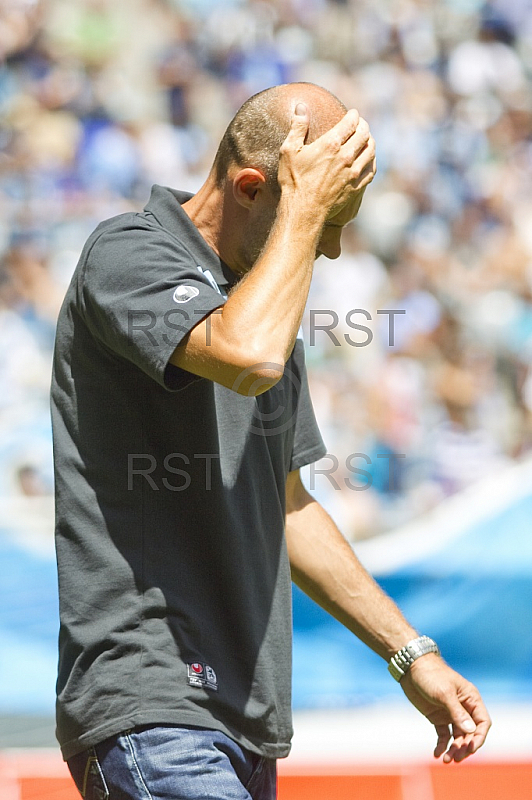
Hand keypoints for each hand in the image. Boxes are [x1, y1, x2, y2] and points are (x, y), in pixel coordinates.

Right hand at [277, 103, 375, 218]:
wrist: (303, 211)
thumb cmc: (293, 181)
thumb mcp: (289, 151)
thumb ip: (297, 126)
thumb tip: (301, 106)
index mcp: (331, 144)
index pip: (351, 122)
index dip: (354, 115)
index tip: (353, 113)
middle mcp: (346, 156)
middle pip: (364, 134)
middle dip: (364, 125)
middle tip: (361, 124)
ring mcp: (353, 173)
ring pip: (371, 151)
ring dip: (370, 141)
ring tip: (366, 139)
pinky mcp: (356, 187)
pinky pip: (371, 170)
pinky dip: (372, 160)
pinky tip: (369, 159)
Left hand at [400, 654, 490, 762]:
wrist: (410, 668)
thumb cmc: (431, 675)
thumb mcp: (445, 694)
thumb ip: (458, 713)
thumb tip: (471, 731)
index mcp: (471, 699)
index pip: (482, 723)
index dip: (479, 737)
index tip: (470, 748)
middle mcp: (464, 708)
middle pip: (470, 734)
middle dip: (465, 747)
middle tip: (456, 758)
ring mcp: (450, 714)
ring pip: (457, 737)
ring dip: (454, 749)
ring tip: (446, 760)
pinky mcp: (438, 718)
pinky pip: (444, 736)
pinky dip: (442, 746)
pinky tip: (437, 754)